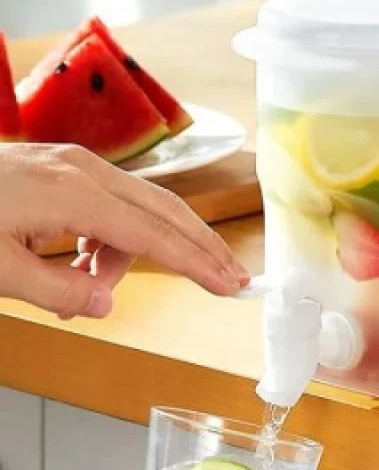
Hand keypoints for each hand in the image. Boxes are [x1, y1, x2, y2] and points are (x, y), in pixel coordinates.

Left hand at [0, 144, 249, 318]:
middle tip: (231, 278)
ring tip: (90, 288)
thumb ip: (56, 290)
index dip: (195, 262)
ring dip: (132, 254)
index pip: (154, 234)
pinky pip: (112, 204)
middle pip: (166, 209)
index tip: (228, 284)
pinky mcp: (65, 167)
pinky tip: (80, 260)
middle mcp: (86, 170)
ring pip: (138, 210)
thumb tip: (104, 305)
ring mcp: (76, 164)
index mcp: (74, 194)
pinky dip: (111, 238)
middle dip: (200, 246)